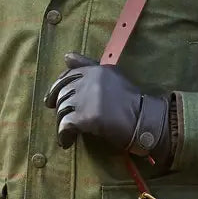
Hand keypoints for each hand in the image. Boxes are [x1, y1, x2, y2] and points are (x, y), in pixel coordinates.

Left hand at [44, 53, 171, 165]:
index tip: (52, 101)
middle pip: (63, 94)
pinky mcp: (88, 117)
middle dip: (60, 109)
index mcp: (96, 70)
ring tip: (68, 133)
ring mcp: (88, 99)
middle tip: (64, 120)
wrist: (145, 121)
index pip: (67, 76)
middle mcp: (91, 81)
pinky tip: (68, 142)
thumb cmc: (130, 101)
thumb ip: (88, 65)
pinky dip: (64, 136)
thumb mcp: (112, 76)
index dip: (56, 89)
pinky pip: (66, 126)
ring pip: (62, 110)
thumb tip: (66, 56)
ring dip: (62, 124)